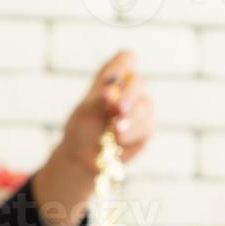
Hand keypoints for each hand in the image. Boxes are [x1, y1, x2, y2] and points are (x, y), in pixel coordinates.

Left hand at [31, 50, 156, 225]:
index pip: (125, 60)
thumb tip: (109, 90)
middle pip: (138, 84)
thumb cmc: (77, 136)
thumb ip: (97, 101)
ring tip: (113, 133)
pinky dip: (134, 136)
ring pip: (146, 109)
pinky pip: (148, 129)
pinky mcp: (145, 132)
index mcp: (112, 79)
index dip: (121, 68)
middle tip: (113, 111)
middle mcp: (129, 93)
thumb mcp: (81, 116)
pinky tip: (119, 141)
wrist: (80, 165)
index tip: (108, 84)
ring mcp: (140, 112)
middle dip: (128, 98)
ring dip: (131, 121)